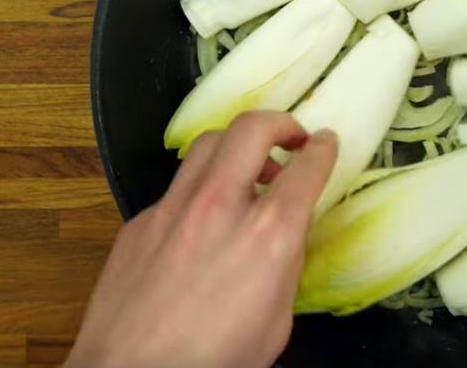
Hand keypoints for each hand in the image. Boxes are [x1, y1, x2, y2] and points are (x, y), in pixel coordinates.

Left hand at [66, 112, 336, 367]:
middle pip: (253, 128)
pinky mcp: (140, 221)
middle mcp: (221, 206)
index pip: (307, 167)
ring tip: (248, 170)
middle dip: (281, 123)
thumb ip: (285, 265)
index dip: (323, 148)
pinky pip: (177, 185)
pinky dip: (201, 187)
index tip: (326, 143)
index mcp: (268, 235)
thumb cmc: (214, 361)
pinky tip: (202, 219)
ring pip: (209, 142)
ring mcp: (174, 208)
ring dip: (237, 146)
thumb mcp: (276, 320)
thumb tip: (286, 232)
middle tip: (292, 138)